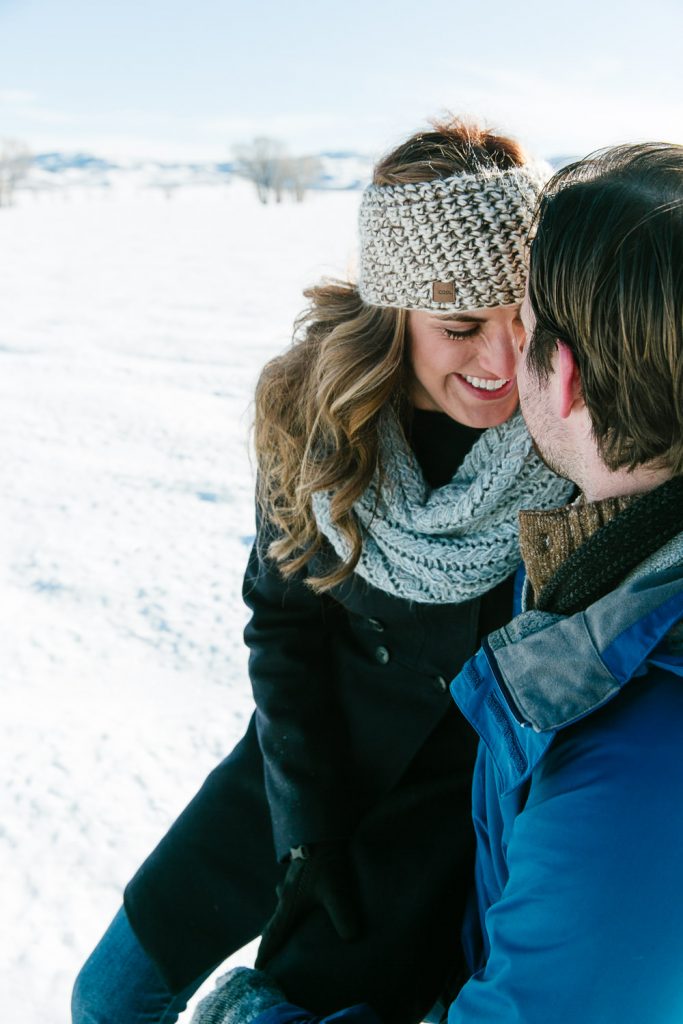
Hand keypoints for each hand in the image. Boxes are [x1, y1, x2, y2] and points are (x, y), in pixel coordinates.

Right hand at [256, 842, 362, 967]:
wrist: (320, 828)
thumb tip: (351, 938)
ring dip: (285, 916)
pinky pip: (294, 890)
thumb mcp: (335, 889)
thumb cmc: (324, 860)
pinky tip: (306, 896)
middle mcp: (287, 894)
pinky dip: (297, 899)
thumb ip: (342, 914)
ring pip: (284, 903)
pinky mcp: (301, 870)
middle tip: (270, 952)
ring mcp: (292, 881)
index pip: (274, 934)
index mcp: (289, 904)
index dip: (266, 952)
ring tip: (291, 925)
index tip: (257, 968)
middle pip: (276, 921)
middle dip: (273, 938)